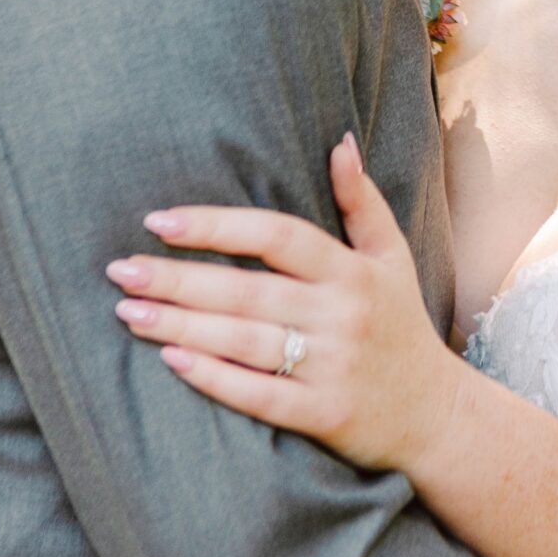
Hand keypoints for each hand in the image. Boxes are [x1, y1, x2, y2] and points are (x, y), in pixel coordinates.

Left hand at [106, 135, 461, 473]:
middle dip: (178, 279)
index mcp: (353, 271)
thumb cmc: (402, 325)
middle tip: (121, 270)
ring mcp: (332, 366)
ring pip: (244, 342)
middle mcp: (342, 314)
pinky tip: (171, 363)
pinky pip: (260, 396)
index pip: (278, 236)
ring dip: (180, 327)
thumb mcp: (392, 257)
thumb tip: (338, 142)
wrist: (436, 415)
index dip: (218, 226)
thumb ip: (361, 201)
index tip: (160, 220)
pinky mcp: (324, 415)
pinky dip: (215, 379)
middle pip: (247, 291)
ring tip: (128, 313)